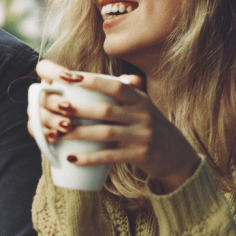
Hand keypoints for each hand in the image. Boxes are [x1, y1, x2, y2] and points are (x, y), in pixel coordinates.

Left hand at [30, 60, 200, 191]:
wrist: (179, 157)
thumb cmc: (155, 130)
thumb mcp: (148, 108)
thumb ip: (133, 93)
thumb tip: (121, 77)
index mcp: (141, 100)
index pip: (115, 85)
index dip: (92, 80)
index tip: (69, 77)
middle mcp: (143, 115)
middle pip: (105, 109)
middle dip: (79, 109)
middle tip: (56, 107)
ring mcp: (142, 136)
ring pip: (105, 133)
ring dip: (79, 133)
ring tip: (58, 133)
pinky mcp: (140, 155)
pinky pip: (110, 156)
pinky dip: (89, 158)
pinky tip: (72, 158)